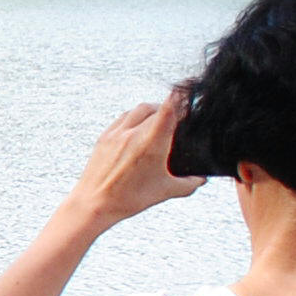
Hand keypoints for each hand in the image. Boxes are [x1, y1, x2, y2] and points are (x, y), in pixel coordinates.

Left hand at [67, 89, 203, 228]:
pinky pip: (123, 118)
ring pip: (139, 109)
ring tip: (159, 121)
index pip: (169, 108)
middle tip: (177, 119)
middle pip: (157, 108)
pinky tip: (138, 127)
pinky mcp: (104, 137)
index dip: (181, 96)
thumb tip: (201, 179)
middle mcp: (134, 133)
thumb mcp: (165, 191)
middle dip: (170, 110)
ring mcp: (117, 133)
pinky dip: (134, 117)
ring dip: (152, 111)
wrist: (94, 203)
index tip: (188, 92)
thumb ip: (189, 184)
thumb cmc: (128, 199)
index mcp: (152, 142)